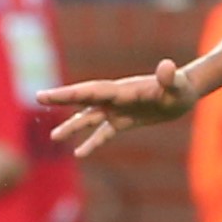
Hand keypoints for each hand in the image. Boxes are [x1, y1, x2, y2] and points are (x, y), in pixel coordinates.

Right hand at [41, 57, 193, 156]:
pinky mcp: (124, 121)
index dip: (70, 93)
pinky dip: (92, 142)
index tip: (49, 94)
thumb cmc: (181, 87)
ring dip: (72, 126)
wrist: (184, 93)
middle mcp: (115, 98)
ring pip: (89, 117)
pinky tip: (79, 153)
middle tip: (38, 97)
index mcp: (122, 90)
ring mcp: (117, 110)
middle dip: (61, 98)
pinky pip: (104, 133)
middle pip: (83, 99)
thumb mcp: (177, 84)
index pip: (92, 91)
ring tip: (53, 136)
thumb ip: (169, 77)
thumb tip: (167, 67)